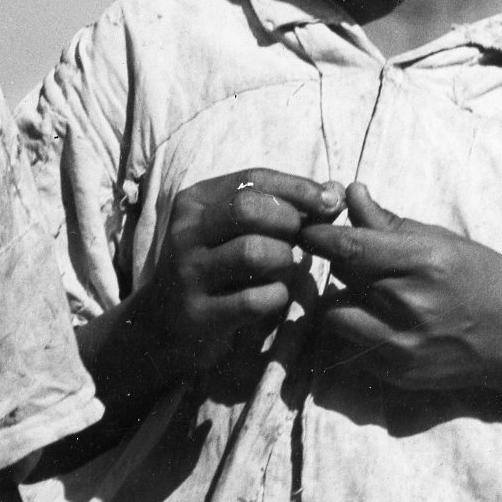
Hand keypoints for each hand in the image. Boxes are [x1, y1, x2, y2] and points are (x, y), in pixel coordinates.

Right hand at [142, 169, 343, 375]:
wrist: (164, 323)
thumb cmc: (214, 267)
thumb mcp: (233, 229)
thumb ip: (280, 206)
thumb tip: (337, 192)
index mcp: (193, 202)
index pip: (252, 178)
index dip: (299, 188)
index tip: (331, 202)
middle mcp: (184, 232)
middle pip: (249, 209)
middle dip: (289, 222)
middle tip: (298, 241)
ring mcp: (187, 273)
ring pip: (255, 252)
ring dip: (285, 262)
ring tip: (283, 270)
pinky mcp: (197, 314)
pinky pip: (255, 300)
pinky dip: (277, 297)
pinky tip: (273, 297)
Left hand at [298, 183, 501, 395]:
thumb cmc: (488, 282)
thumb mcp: (446, 242)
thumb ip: (390, 222)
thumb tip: (350, 192)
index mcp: (426, 263)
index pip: (349, 246)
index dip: (319, 236)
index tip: (306, 229)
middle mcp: (411, 305)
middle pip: (341, 276)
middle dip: (341, 264)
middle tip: (357, 259)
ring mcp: (403, 343)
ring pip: (335, 314)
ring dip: (342, 300)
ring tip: (370, 293)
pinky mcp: (398, 372)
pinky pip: (352, 344)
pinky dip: (358, 329)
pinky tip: (387, 322)